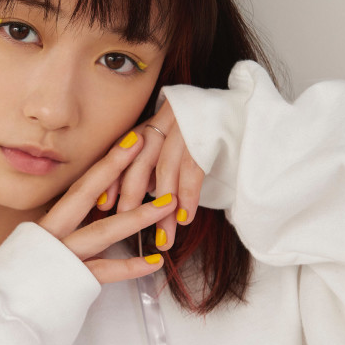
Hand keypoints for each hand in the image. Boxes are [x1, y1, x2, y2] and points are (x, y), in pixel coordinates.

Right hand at [39, 131, 177, 284]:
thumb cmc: (16, 285)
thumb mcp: (32, 253)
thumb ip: (56, 241)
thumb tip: (81, 230)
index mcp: (45, 226)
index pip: (78, 188)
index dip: (104, 165)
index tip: (126, 143)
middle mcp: (52, 236)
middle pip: (85, 193)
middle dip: (114, 167)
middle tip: (141, 143)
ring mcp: (61, 257)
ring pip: (102, 231)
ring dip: (137, 217)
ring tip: (166, 205)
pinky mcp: (69, 282)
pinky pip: (104, 271)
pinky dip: (130, 267)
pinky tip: (154, 261)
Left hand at [94, 101, 203, 255]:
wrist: (240, 106)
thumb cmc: (203, 128)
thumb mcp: (172, 140)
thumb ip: (150, 163)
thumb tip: (134, 195)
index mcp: (152, 123)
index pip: (124, 152)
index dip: (113, 179)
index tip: (103, 205)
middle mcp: (165, 122)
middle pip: (141, 163)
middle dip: (132, 198)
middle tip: (128, 227)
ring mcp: (186, 127)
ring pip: (166, 171)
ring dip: (162, 209)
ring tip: (163, 238)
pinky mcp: (208, 135)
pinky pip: (193, 169)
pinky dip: (188, 196)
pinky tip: (185, 219)